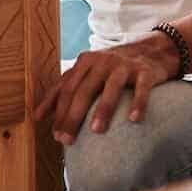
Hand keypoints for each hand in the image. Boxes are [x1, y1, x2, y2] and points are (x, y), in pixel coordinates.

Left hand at [33, 35, 179, 144]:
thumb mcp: (88, 71)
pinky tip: (134, 120)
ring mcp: (124, 65)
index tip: (53, 134)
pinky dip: (138, 103)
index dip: (58, 111)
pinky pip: (142, 88)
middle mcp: (102, 61)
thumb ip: (67, 88)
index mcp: (85, 62)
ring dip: (103, 109)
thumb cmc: (114, 67)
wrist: (153, 50)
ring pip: (111, 88)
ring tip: (96, 131)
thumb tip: (38, 115)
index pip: (67, 88)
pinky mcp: (145, 71)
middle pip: (84, 90)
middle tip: (68, 140)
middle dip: (73, 116)